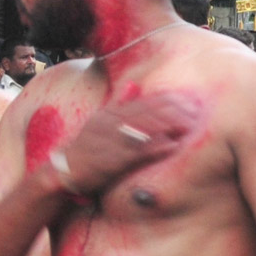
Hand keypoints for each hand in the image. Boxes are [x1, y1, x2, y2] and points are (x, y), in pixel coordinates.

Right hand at [58, 92, 201, 194]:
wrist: (61, 171)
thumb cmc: (85, 149)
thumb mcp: (100, 122)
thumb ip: (119, 104)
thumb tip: (134, 84)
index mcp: (108, 114)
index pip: (141, 103)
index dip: (165, 101)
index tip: (187, 100)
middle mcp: (107, 124)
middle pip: (145, 113)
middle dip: (171, 112)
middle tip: (195, 112)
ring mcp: (107, 141)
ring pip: (142, 130)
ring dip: (166, 127)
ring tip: (188, 125)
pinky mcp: (107, 161)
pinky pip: (134, 153)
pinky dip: (154, 148)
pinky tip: (171, 146)